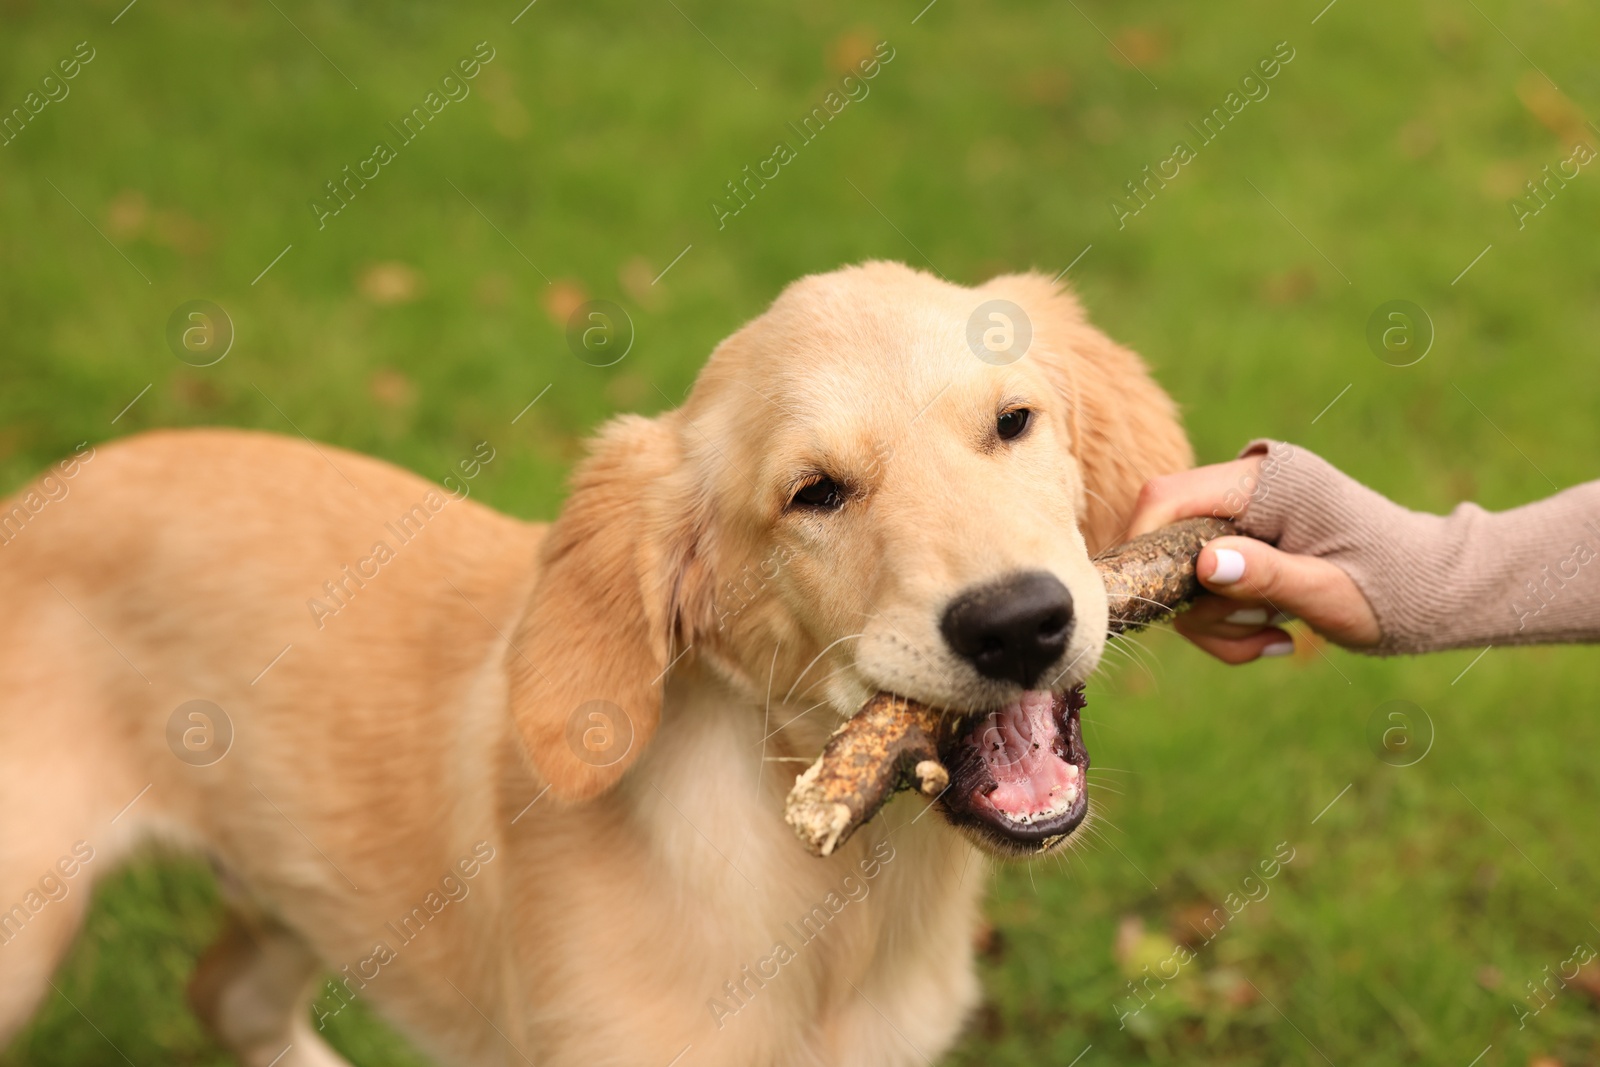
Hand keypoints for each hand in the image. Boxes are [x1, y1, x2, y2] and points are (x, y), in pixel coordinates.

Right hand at [1127, 456, 1380, 661]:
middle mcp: (1248, 486)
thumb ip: (1266, 576)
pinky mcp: (1245, 539)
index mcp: (1267, 481)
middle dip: (1197, 604)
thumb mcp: (1329, 593)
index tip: (1149, 598)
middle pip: (1169, 543)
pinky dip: (1226, 622)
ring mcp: (1244, 513)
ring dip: (1216, 622)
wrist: (1434, 590)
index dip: (1142, 543)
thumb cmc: (1393, 590)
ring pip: (1183, 574)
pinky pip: (1205, 584)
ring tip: (1275, 639)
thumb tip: (1204, 565)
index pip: (1168, 497)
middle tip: (1252, 634)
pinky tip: (1273, 636)